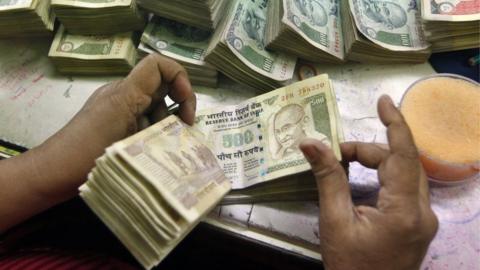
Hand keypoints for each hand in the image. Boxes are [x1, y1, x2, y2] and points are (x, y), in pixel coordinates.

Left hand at [0, 54, 195, 231]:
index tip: (185, 108)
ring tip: (169, 149)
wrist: (53, 173)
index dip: (180, 78)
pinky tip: (155, 153)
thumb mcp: (128, 141)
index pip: (158, 65)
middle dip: (179, 108)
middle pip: (162, 88)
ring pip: (155, 108)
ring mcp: (119, 110)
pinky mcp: (115, 125)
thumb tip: (187, 133)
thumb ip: (159, 130)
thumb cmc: (87, 156)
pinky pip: (143, 121)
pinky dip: (154, 134)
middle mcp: (123, 95)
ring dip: (168, 126)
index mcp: (125, 93)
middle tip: (185, 132)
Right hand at [299, 95, 437, 269]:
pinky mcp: (418, 223)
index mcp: (404, 211)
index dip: (394, 124)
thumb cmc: (350, 266)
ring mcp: (424, 219)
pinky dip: (382, 177)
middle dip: (368, 150)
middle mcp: (422, 211)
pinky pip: (403, 188)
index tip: (383, 101)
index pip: (403, 155)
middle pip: (401, 162)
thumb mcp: (335, 221)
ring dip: (375, 163)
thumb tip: (310, 143)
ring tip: (344, 164)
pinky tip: (362, 180)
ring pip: (403, 174)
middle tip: (336, 153)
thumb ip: (328, 177)